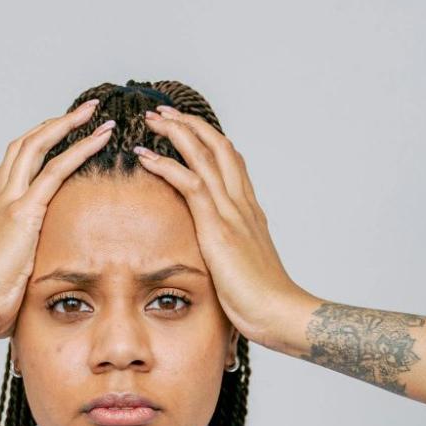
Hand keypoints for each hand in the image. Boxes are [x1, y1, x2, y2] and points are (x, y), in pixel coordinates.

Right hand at [0, 101, 117, 338]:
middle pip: (24, 145)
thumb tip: (43, 270)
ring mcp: (10, 202)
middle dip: (54, 124)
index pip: (16, 164)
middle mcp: (0, 198)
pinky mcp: (24, 212)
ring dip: (68, 124)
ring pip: (37, 146)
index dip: (38, 143)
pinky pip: (56, 169)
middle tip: (83, 111)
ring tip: (95, 112)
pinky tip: (100, 137)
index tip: (61, 132)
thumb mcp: (13, 271)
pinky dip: (80, 148)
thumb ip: (27, 260)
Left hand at [135, 106, 314, 346]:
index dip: (208, 140)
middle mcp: (242, 204)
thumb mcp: (245, 269)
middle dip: (190, 124)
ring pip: (204, 155)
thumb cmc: (264, 301)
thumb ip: (232, 255)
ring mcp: (232, 213)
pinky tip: (145, 156)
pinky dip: (166, 165)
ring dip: (176, 133)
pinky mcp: (218, 228)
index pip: (231, 161)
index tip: (186, 128)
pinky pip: (191, 184)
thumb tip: (220, 260)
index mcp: (249, 212)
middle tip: (163, 112)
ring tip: (152, 120)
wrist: (280, 313)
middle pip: (218, 146)